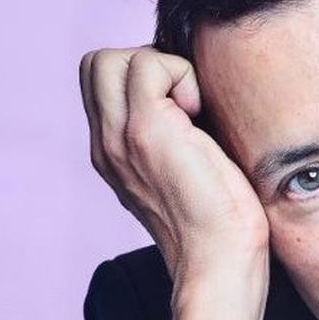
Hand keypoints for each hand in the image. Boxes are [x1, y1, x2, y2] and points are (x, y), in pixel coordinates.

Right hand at [79, 46, 269, 288]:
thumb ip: (173, 138)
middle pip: (97, 64)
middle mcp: (106, 144)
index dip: (143, 78)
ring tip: (191, 108)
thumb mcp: (184, 173)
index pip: (103, 84)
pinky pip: (148, 64)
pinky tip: (200, 114)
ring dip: (161, 68)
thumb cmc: (220, 223)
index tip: (184, 108)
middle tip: (185, 101)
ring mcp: (120, 137)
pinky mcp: (146, 131)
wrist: (220, 261)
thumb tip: (197, 100)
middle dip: (146, 64)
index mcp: (113, 153)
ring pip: (111, 58)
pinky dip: (181, 73)